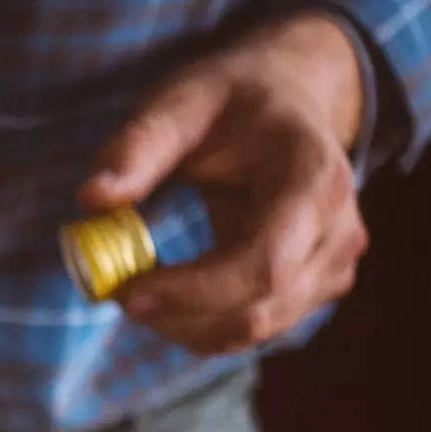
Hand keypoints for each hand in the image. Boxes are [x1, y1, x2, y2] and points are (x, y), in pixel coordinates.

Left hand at [78, 13, 368, 355]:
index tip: (126, 293)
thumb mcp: (180, 102)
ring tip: (136, 284)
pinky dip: (200, 324)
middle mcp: (339, 231)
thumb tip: (90, 197)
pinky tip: (168, 292)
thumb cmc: (231, 100)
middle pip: (257, 310)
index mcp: (315, 178)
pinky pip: (253, 329)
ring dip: (183, 325)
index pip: (264, 262)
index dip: (194, 291)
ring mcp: (335, 266)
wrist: (290, 100)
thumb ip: (138, 147)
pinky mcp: (317, 288)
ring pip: (253, 331)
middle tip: (113, 290)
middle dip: (177, 314)